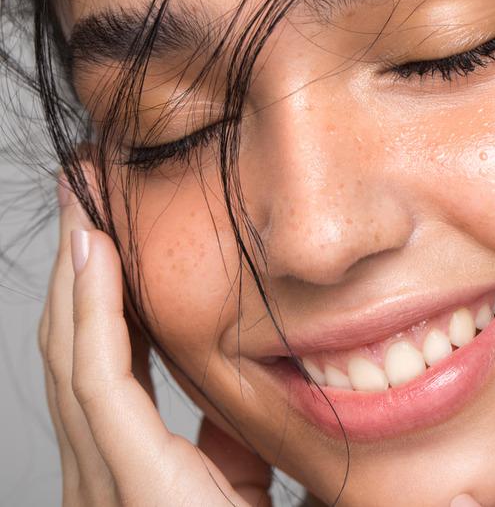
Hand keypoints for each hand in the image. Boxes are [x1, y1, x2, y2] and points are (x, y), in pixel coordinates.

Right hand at [38, 176, 272, 505]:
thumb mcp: (239, 483)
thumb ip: (222, 442)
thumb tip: (222, 400)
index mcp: (127, 472)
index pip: (100, 368)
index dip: (96, 300)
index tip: (105, 236)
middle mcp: (99, 475)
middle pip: (73, 352)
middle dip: (74, 273)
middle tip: (82, 199)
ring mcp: (103, 482)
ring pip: (75, 357)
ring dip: (76, 278)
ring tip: (83, 211)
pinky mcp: (132, 483)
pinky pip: (99, 382)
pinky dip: (92, 314)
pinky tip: (95, 258)